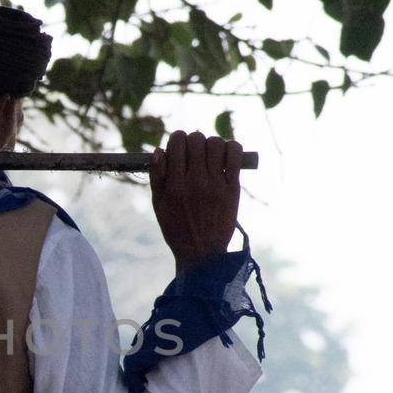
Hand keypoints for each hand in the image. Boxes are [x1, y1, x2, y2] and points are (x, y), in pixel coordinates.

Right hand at [149, 130, 243, 271]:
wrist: (202, 253)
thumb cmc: (177, 229)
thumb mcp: (158, 205)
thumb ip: (157, 176)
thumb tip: (159, 150)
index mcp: (175, 185)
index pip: (177, 143)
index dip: (177, 139)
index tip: (179, 147)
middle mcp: (196, 182)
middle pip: (197, 139)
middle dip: (193, 141)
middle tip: (194, 152)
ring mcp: (216, 184)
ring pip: (216, 144)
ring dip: (211, 144)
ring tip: (210, 155)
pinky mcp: (232, 189)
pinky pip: (235, 156)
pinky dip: (231, 148)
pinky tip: (226, 155)